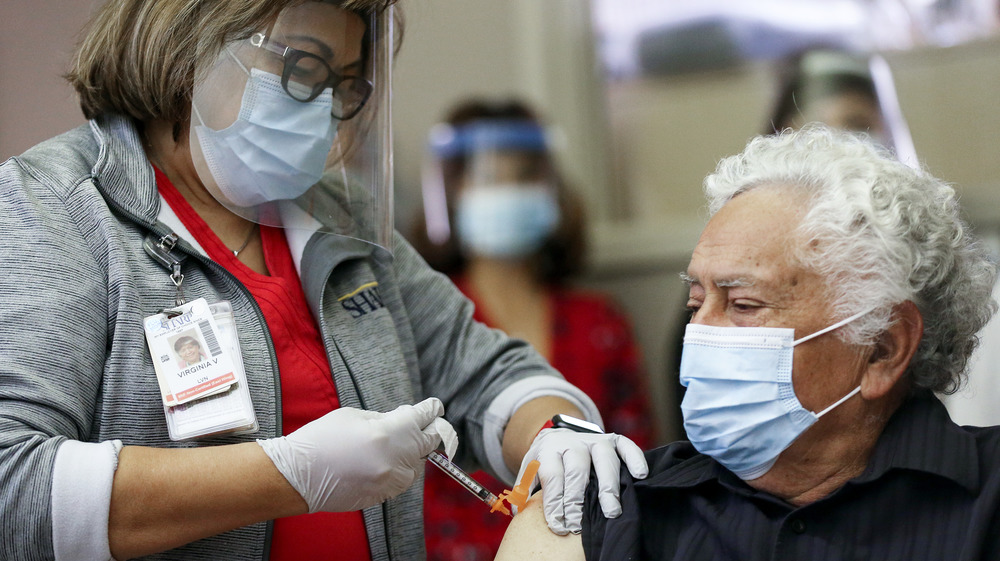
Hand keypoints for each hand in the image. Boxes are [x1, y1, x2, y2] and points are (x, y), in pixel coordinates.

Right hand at [258, 397, 451, 511]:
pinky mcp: (384, 495)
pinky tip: (381, 462)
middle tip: (432, 424)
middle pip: (429, 442)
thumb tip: (403, 421)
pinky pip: (400, 480)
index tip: (435, 407)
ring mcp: (391, 479)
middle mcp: (397, 457)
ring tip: (394, 445)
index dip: (431, 410)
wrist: (299, 475)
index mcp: (390, 432)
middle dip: (431, 431)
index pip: (423, 417)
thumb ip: (384, 419)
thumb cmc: (322, 439)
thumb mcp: (354, 416)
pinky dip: (397, 469)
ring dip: (411, 453)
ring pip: (416, 464)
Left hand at [516, 428, 647, 534]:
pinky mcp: (613, 439)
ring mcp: (594, 439)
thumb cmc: (546, 463)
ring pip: (603, 458)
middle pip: (576, 469)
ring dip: (608, 486)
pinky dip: (635, 458)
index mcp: (548, 449)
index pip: (552, 475)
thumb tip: (517, 511)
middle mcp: (572, 442)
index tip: (558, 525)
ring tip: (611, 512)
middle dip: (576, 499)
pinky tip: (639, 475)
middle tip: (578, 525)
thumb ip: (523, 490)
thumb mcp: (529, 471)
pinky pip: (626, 445)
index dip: (554, 502)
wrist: (559, 436)